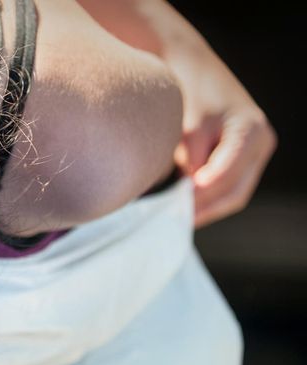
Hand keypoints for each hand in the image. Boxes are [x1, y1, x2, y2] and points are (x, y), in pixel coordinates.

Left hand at [172, 54, 276, 227]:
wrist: (195, 72)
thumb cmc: (189, 96)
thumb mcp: (189, 127)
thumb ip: (194, 158)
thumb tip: (194, 191)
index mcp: (250, 130)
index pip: (229, 170)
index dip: (207, 188)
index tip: (185, 199)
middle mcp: (261, 143)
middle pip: (236, 191)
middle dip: (206, 207)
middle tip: (177, 219)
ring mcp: (256, 154)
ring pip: (234, 194)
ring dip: (207, 207)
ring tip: (178, 217)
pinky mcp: (243, 160)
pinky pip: (229, 187)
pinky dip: (208, 198)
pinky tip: (185, 207)